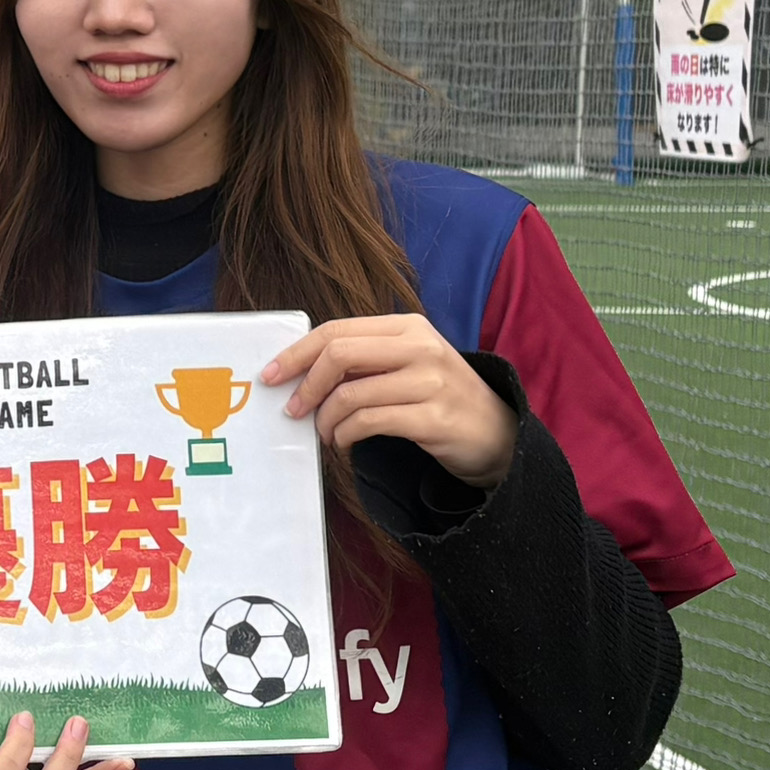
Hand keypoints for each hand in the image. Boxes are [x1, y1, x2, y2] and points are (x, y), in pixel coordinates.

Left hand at [259, 315, 515, 486]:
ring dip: (326, 420)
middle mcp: (420, 346)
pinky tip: (345, 443)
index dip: (297, 353)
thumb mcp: (408, 363)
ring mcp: (429, 381)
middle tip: (291, 409)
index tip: (271, 375)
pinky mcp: (432, 418)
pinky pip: (369, 422)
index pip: (337, 331)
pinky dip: (346, 435)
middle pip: (339, 354)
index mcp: (407, 326)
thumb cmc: (441, 397)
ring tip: (326, 434)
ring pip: (350, 394)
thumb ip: (365, 359)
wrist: (498, 434)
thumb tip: (302, 369)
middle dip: (304, 384)